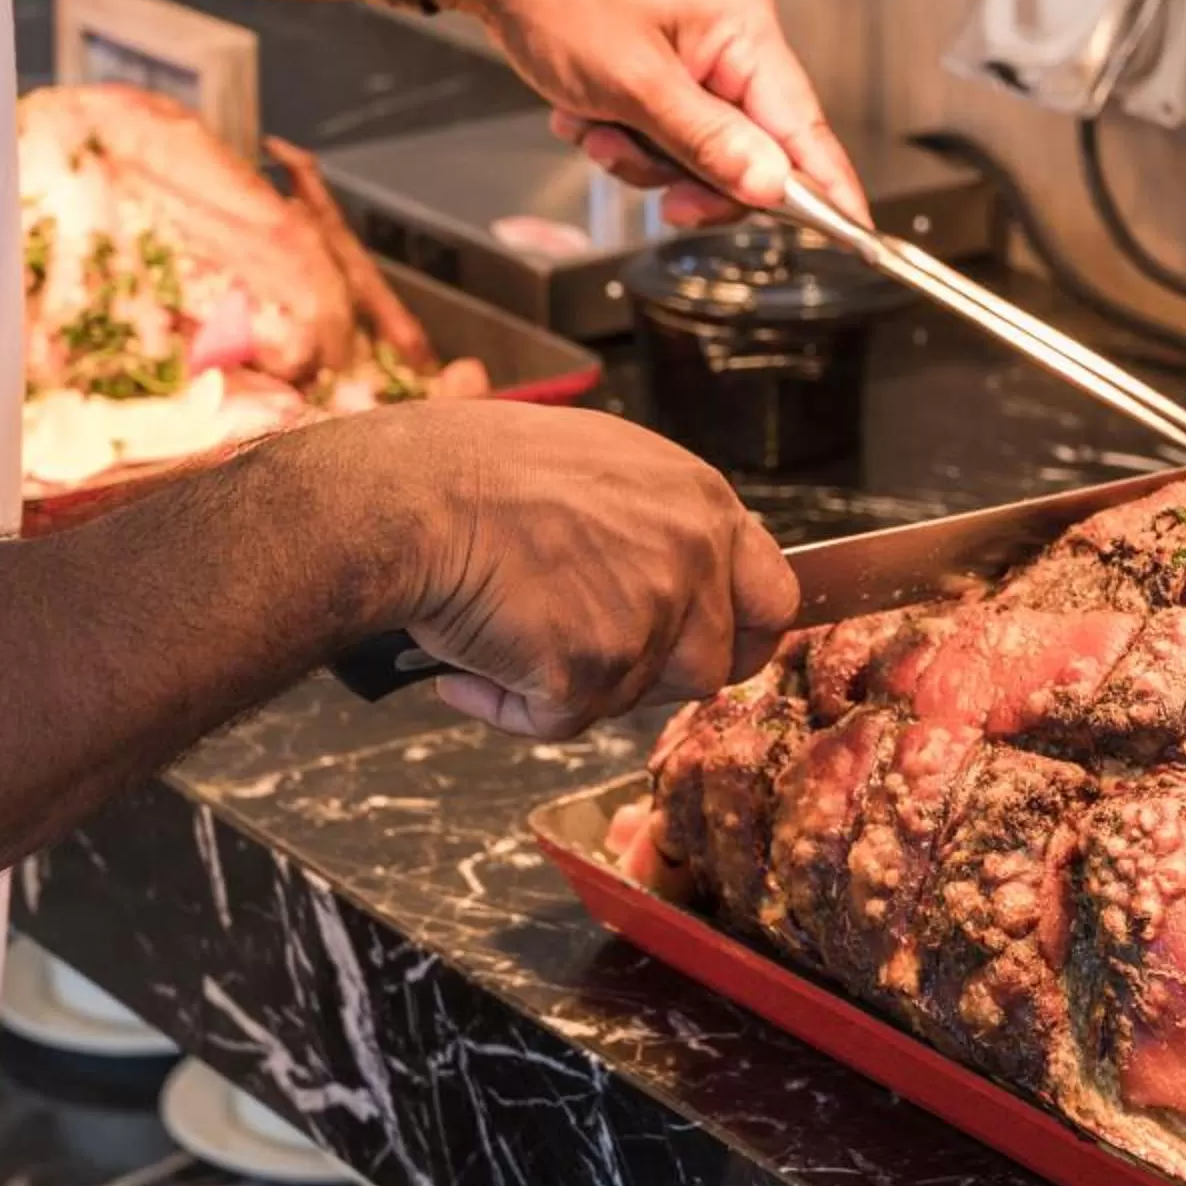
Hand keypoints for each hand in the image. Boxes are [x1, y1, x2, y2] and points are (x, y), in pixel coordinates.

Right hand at [334, 403, 796, 739]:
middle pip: (713, 664)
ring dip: (583, 686)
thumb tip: (672, 567)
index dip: (743, 632)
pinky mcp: (589, 674)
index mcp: (700, 505)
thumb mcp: (601, 462)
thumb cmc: (479, 467)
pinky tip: (468, 670)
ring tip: (513, 639)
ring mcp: (646, 622)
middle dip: (659, 673)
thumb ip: (657, 520)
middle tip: (594, 656)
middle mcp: (689, 562)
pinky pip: (559, 722)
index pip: (774, 595)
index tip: (715, 645)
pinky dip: (510, 708)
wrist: (411, 496)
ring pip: (634, 697)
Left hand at [420, 0, 869, 226]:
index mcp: (743, 29)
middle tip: (646, 178)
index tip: (856, 234)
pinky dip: (622, 133)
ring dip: (641, 155)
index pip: (806, 127)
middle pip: (749, 150)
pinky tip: (583, 110)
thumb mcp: (632, 82)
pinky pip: (665, 129)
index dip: (829, 187)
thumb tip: (770, 185)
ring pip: (698, 149)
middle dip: (688, 172)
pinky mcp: (664, 64)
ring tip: (591, 126)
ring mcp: (697, 52)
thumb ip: (706, 140)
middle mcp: (732, 39)